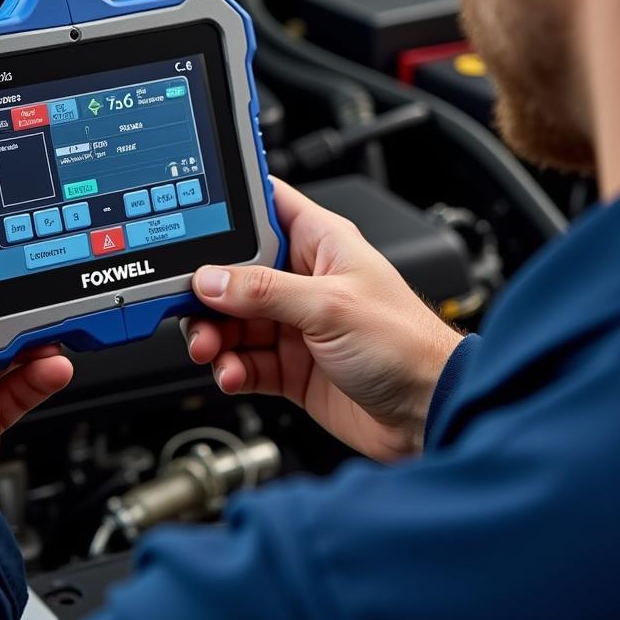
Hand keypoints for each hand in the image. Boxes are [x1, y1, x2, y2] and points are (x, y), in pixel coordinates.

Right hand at [185, 180, 461, 461]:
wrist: (429, 413)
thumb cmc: (407, 343)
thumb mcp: (330, 306)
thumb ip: (265, 292)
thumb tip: (211, 279)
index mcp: (321, 244)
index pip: (266, 207)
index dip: (230, 208)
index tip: (191, 218)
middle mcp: (305, 280)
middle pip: (236, 273)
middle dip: (208, 291)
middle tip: (191, 306)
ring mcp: (296, 325)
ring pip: (233, 321)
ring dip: (213, 334)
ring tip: (209, 348)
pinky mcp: (291, 366)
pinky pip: (244, 361)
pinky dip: (230, 368)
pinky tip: (230, 372)